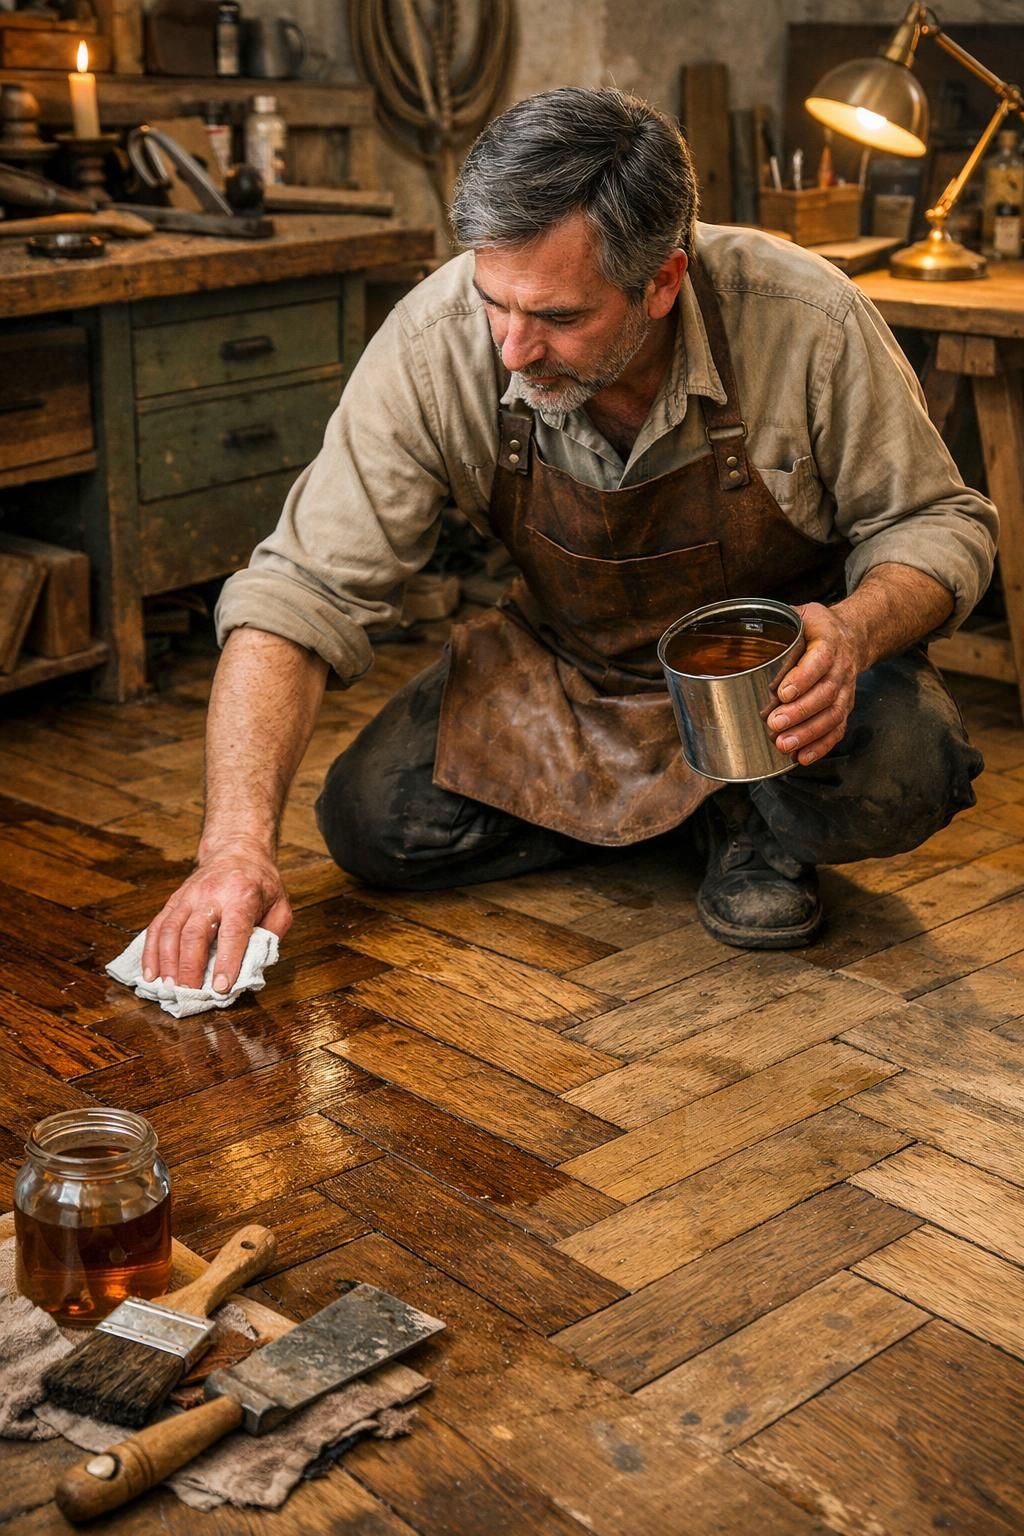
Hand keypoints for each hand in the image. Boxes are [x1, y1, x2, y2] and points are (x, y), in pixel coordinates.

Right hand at [140, 842, 291, 993]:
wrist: (237, 851)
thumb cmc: (261, 884)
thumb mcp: (280, 905)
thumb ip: (271, 935)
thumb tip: (253, 967)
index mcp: (242, 895)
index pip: (232, 931)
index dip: (226, 961)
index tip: (221, 987)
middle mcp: (211, 894)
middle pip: (195, 933)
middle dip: (190, 967)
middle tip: (189, 993)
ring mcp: (188, 896)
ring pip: (170, 930)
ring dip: (167, 962)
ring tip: (168, 987)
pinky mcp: (173, 900)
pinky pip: (157, 926)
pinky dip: (151, 952)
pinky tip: (150, 973)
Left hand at [767, 601, 867, 765]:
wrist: (853, 636)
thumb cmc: (817, 628)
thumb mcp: (800, 614)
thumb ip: (773, 623)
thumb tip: (733, 632)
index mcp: (829, 641)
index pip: (821, 659)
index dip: (803, 678)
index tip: (782, 692)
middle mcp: (841, 667)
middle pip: (826, 693)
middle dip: (800, 712)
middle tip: (774, 723)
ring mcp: (846, 690)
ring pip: (832, 715)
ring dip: (808, 733)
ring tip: (784, 744)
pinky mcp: (845, 707)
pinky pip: (837, 729)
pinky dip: (821, 746)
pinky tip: (802, 757)